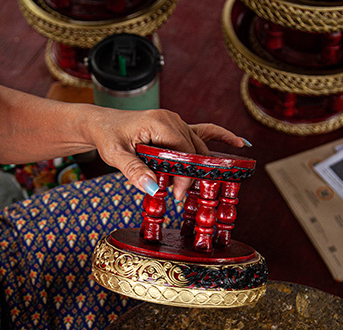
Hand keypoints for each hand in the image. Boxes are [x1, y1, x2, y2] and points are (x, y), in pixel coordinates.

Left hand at [87, 108, 248, 199]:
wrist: (102, 124)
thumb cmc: (108, 136)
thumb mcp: (116, 155)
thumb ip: (134, 171)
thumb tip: (155, 189)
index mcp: (159, 123)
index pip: (184, 151)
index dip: (185, 175)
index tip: (178, 194)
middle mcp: (172, 119)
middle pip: (195, 150)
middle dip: (191, 175)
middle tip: (181, 197)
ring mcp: (177, 122)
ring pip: (199, 147)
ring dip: (199, 167)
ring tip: (195, 187)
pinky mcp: (177, 128)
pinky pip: (204, 132)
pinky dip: (221, 138)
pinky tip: (240, 144)